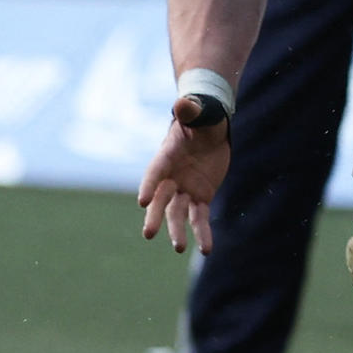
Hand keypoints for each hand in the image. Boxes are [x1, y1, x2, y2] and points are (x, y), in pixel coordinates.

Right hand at [137, 112, 231, 254]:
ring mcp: (184, 189)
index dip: (148, 185)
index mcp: (167, 156)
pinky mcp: (200, 197)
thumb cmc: (200, 117)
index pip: (155, 172)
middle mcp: (171, 177)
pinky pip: (200, 217)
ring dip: (177, 230)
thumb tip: (184, 103)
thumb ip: (190, 112)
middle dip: (155, 216)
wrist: (210, 128)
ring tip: (179, 248)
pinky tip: (207, 250)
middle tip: (148, 233)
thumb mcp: (197, 113)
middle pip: (160, 199)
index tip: (142, 200)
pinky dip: (203, 233)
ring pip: (177, 214)